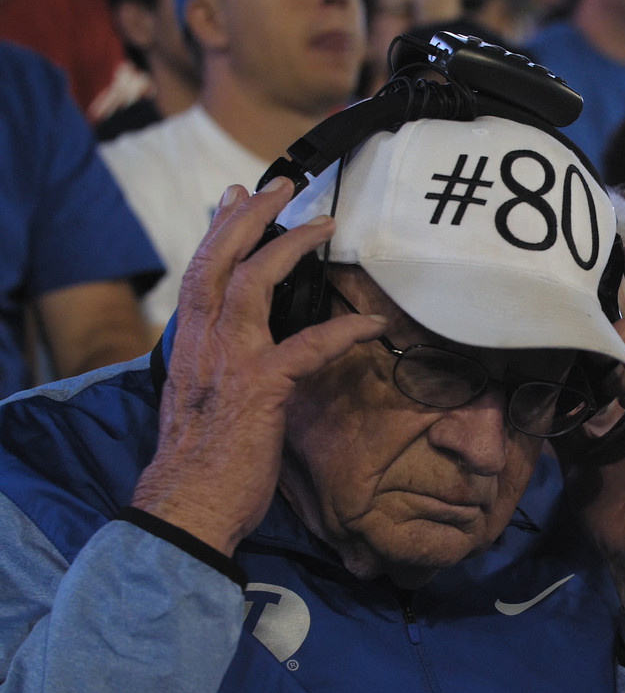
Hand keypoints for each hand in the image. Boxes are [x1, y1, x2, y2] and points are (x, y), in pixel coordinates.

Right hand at [131, 180, 386, 555]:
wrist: (184, 508)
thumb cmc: (197, 464)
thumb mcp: (198, 401)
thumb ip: (216, 367)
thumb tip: (233, 349)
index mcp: (188, 344)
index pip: (199, 270)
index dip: (218, 230)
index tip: (233, 197)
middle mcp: (203, 342)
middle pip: (220, 258)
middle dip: (252, 215)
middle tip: (281, 184)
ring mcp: (230, 361)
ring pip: (255, 281)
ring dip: (292, 246)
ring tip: (325, 223)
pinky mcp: (261, 388)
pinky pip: (307, 346)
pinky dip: (342, 330)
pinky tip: (372, 323)